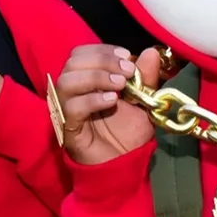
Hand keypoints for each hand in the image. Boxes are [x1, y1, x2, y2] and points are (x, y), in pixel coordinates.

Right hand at [55, 45, 159, 164]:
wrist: (123, 166)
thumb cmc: (128, 134)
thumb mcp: (144, 102)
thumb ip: (146, 78)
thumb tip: (150, 52)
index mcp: (85, 81)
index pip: (80, 54)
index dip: (101, 50)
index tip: (126, 55)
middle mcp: (71, 92)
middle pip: (72, 63)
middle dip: (102, 61)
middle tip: (126, 72)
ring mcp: (66, 110)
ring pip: (67, 82)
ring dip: (95, 77)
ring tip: (119, 86)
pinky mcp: (67, 129)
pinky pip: (71, 108)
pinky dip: (91, 100)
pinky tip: (111, 101)